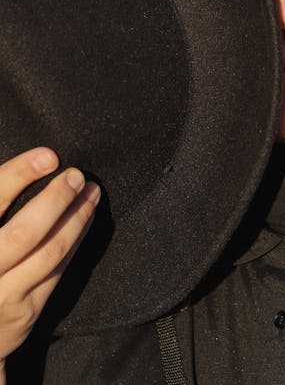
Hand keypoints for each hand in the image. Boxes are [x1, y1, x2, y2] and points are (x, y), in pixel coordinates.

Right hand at [0, 147, 99, 375]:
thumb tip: (25, 167)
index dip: (19, 174)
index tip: (48, 156)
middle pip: (24, 233)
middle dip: (57, 199)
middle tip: (77, 176)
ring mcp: (2, 297)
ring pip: (50, 253)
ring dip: (77, 218)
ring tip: (90, 193)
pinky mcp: (25, 313)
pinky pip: (59, 270)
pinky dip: (76, 240)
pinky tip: (85, 219)